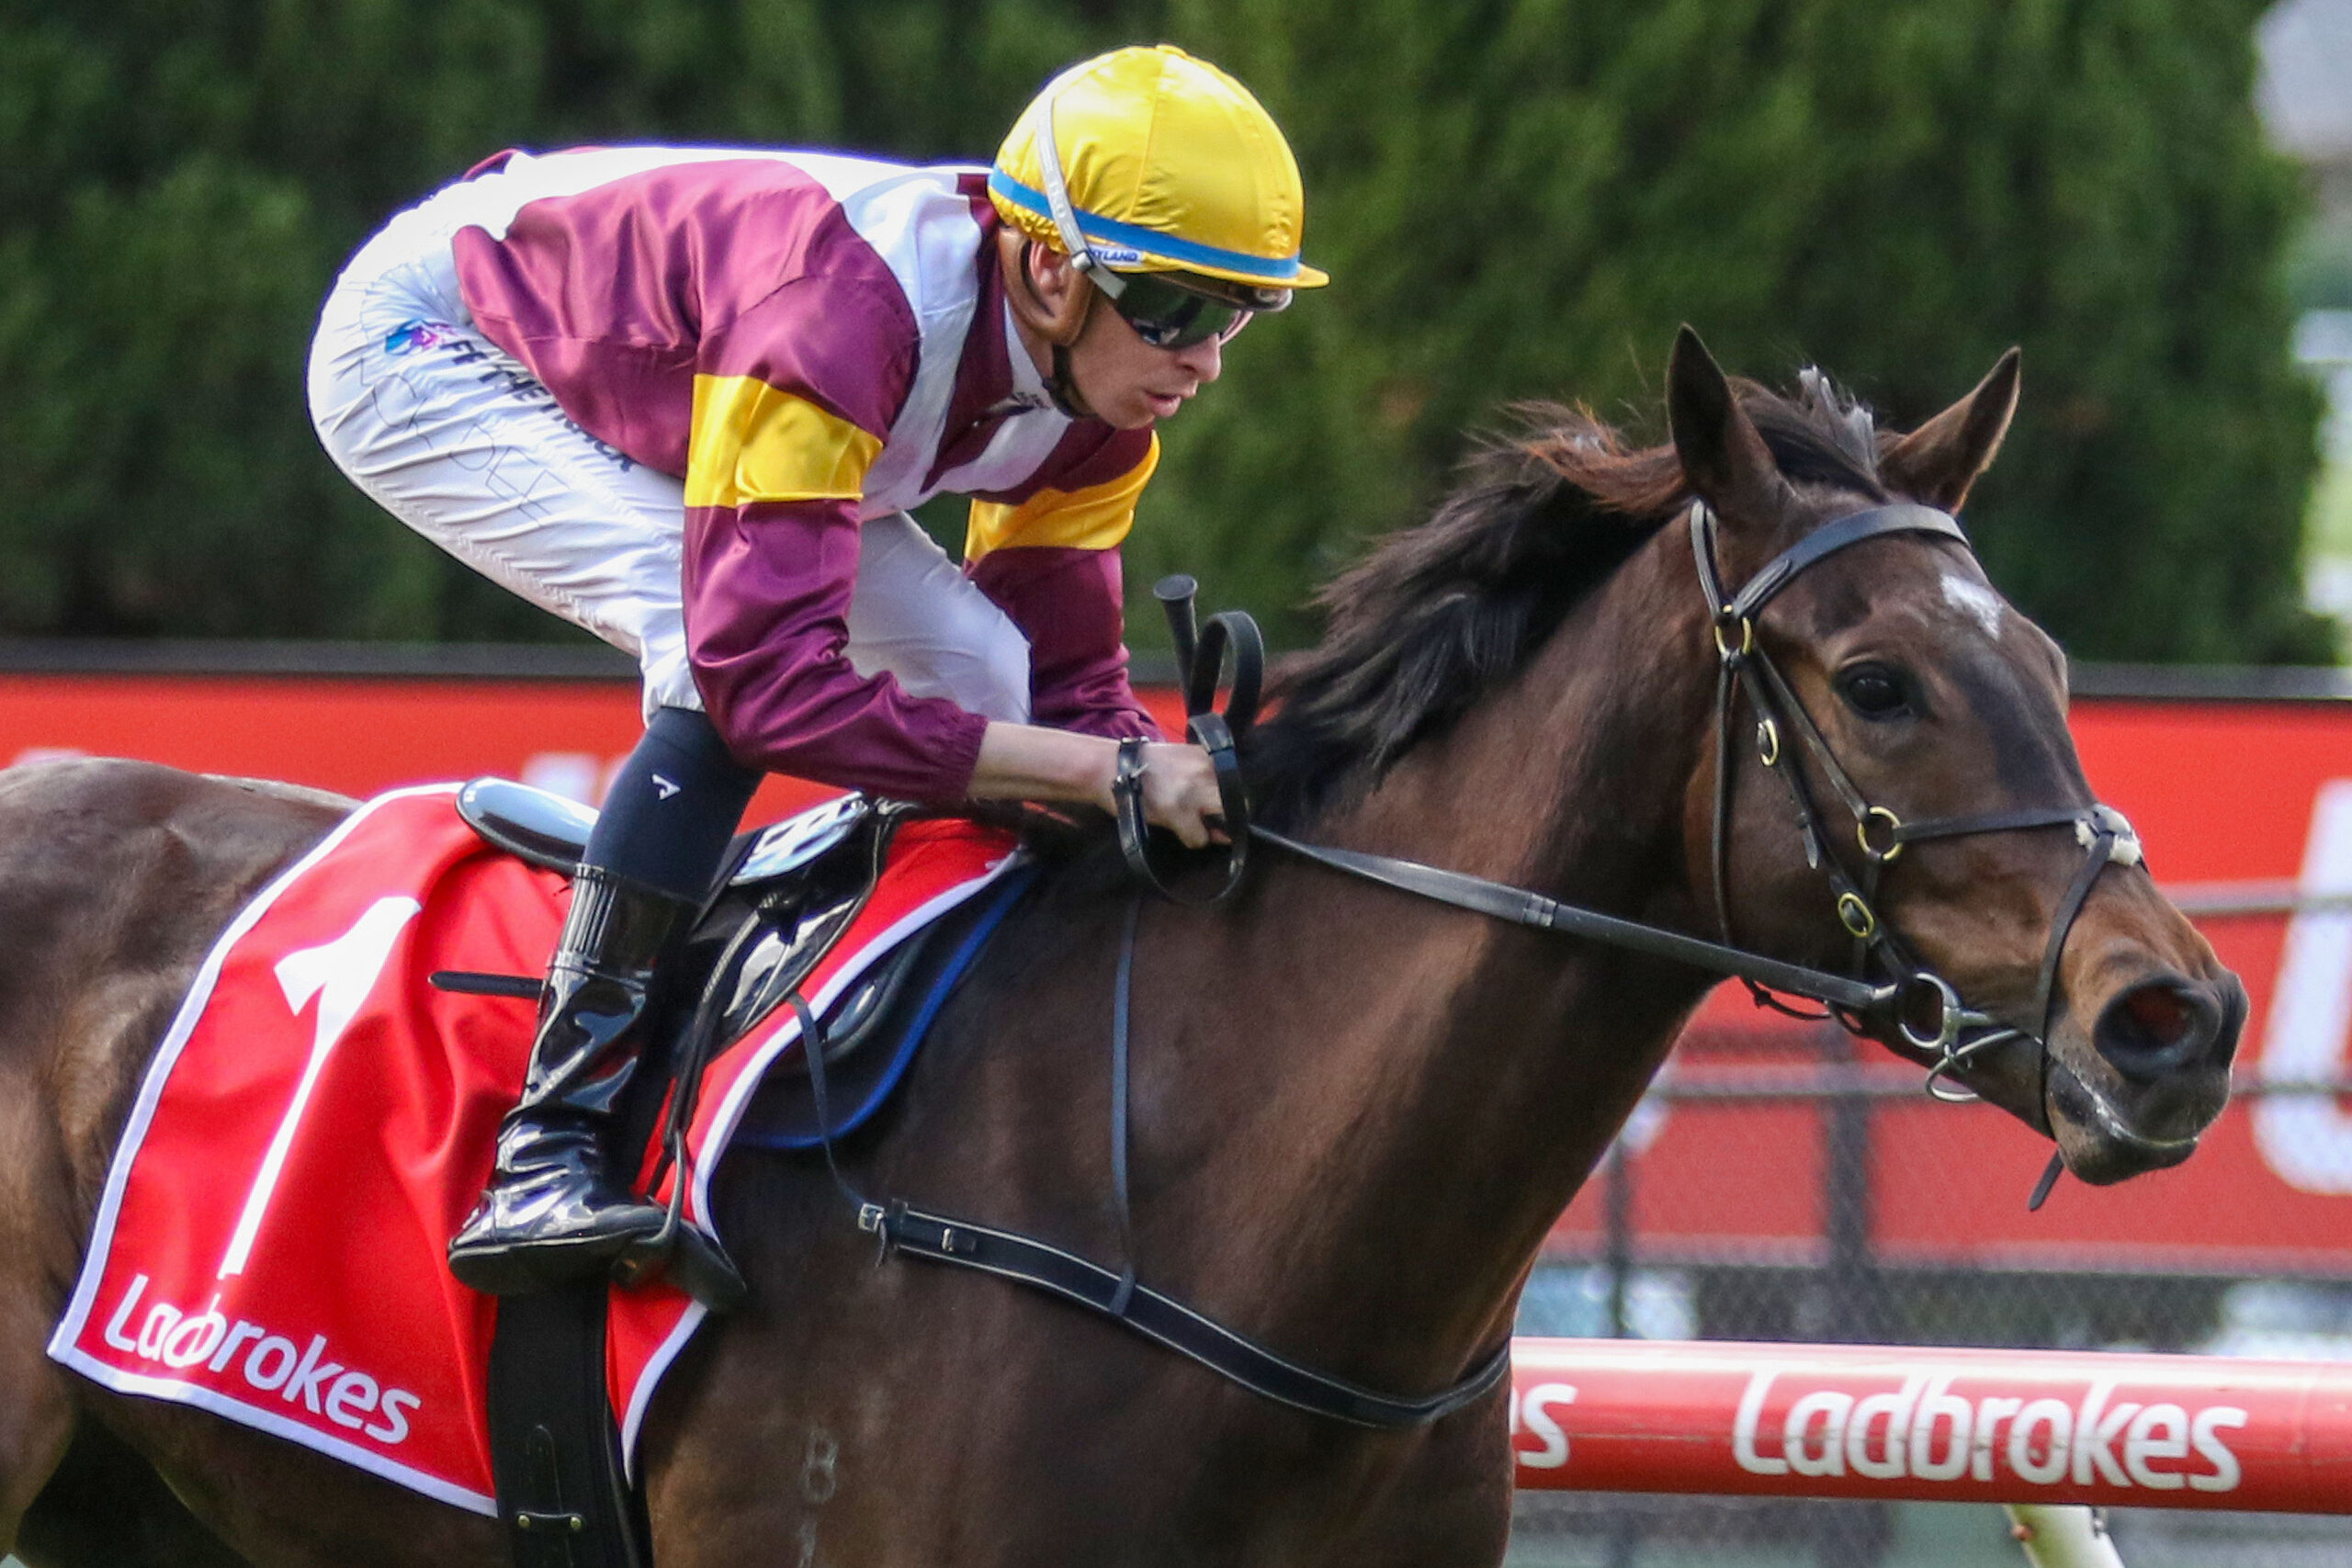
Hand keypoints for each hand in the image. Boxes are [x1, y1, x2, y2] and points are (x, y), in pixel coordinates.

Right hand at [968, 724, 1227, 847]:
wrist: (1109, 767)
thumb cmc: (1142, 766)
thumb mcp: (1179, 762)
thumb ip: (1202, 781)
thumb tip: (1226, 816)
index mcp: (1207, 755)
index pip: (1236, 782)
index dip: (1229, 801)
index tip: (1218, 809)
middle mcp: (1205, 770)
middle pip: (1238, 802)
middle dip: (1226, 817)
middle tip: (1209, 823)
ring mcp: (1193, 791)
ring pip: (1223, 821)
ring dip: (1207, 830)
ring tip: (1186, 824)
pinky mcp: (1179, 811)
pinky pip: (1199, 838)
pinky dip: (1190, 839)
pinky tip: (1175, 828)